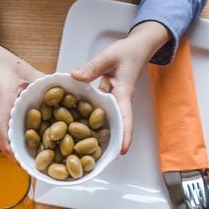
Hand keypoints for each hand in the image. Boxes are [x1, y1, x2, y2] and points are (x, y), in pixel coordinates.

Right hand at [0, 22, 42, 155]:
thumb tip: (68, 94)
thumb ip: (45, 84)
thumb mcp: (26, 70)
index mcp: (1, 97)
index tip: (23, 161)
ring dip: (17, 144)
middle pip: (5, 138)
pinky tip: (25, 136)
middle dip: (22, 151)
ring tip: (36, 152)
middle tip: (39, 162)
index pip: (2, 129)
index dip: (12, 148)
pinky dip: (11, 135)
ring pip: (2, 136)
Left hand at [70, 21, 169, 153]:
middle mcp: (118, 103)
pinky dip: (86, 118)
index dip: (124, 135)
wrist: (136, 48)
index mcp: (123, 95)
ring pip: (104, 122)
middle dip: (107, 143)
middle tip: (95, 160)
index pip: (125, 118)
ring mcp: (111, 102)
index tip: (122, 150)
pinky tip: (72, 125)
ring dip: (94, 134)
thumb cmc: (128, 52)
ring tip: (81, 150)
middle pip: (114, 127)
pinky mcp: (104, 99)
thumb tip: (74, 76)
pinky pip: (95, 112)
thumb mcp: (109, 57)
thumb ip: (92, 67)